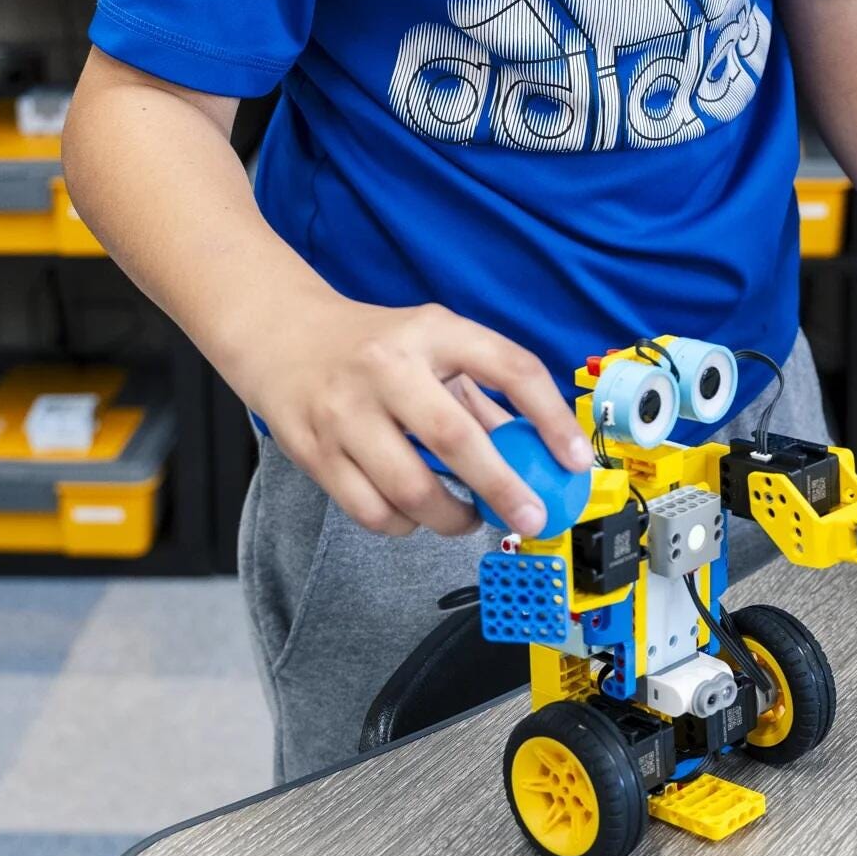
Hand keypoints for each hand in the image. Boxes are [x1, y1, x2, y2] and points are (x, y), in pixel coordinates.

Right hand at [244, 290, 593, 539]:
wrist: (281, 337)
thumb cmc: (372, 345)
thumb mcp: (434, 344)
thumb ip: (483, 394)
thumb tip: (540, 450)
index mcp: (432, 331)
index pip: (509, 366)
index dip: (551, 416)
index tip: (576, 458)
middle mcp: (387, 368)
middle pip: (455, 438)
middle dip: (503, 488)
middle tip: (531, 516)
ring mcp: (345, 412)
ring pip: (410, 489)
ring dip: (451, 518)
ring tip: (469, 518)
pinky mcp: (315, 453)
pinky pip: (372, 511)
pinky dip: (404, 524)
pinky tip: (415, 514)